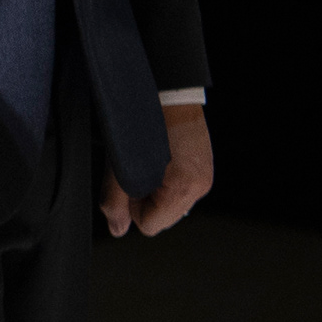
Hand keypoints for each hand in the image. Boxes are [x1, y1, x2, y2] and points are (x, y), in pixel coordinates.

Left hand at [102, 106, 212, 236]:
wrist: (167, 91)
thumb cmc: (140, 122)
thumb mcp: (119, 164)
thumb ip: (115, 201)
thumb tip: (117, 230)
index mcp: (182, 189)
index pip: (149, 225)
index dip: (131, 207)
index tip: (127, 181)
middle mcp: (199, 187)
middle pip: (162, 219)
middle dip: (145, 201)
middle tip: (136, 170)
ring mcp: (205, 177)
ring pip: (172, 206)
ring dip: (156, 191)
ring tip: (148, 162)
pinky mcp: (205, 167)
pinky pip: (181, 190)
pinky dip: (167, 181)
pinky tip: (160, 158)